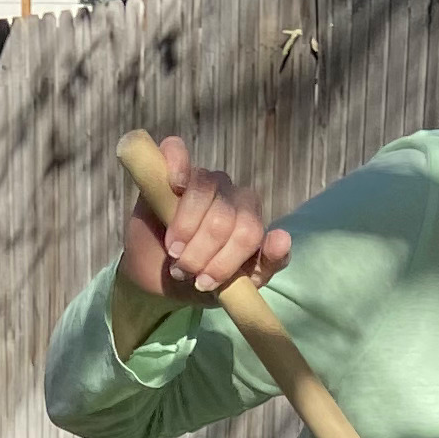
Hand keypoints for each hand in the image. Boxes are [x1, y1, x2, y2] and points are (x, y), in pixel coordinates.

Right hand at [121, 134, 289, 304]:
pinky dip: (177, 164)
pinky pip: (177, 150)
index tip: (204, 283)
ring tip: (173, 250)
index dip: (226, 260)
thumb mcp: (232, 287)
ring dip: (186, 225)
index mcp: (249, 222)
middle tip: (183, 271)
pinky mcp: (171, 167)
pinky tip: (174, 185)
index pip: (249, 232)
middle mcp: (231, 196)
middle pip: (225, 215)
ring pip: (205, 187)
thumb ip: (264, 266)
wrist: (155, 273)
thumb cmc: (198, 279)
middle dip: (202, 251)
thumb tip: (282, 238)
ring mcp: (203, 179)